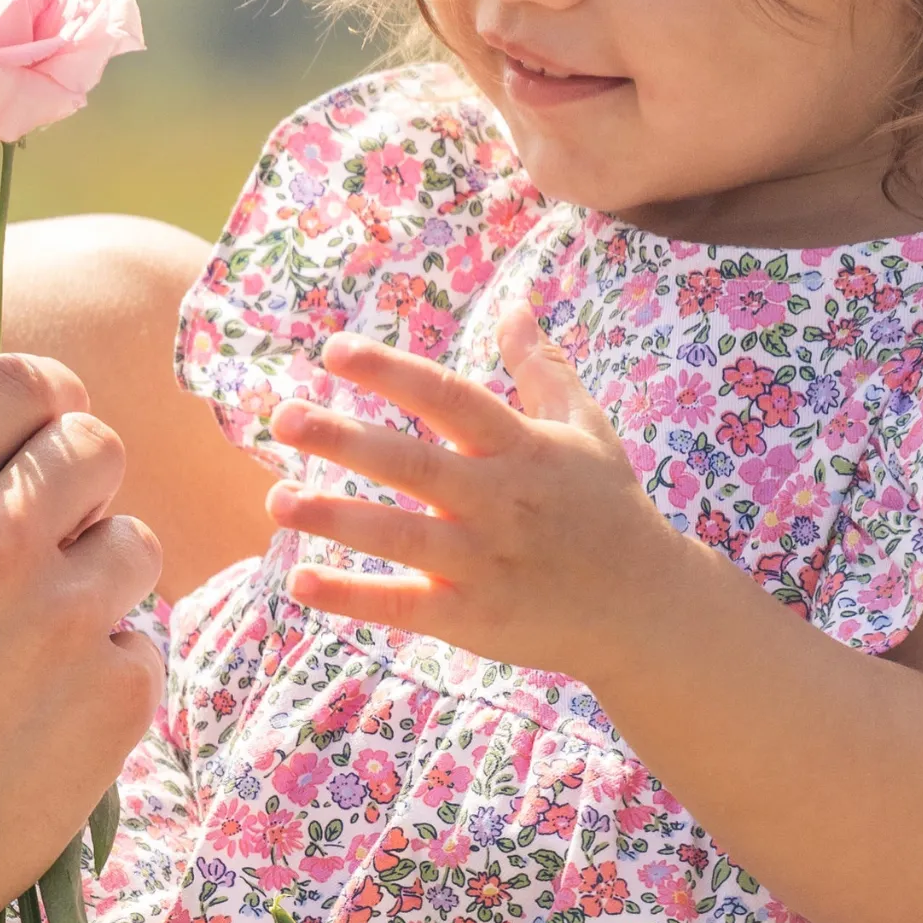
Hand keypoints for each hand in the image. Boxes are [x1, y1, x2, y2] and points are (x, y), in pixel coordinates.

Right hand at [0, 353, 163, 922]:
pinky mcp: (117, 689)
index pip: (20, 379)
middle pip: (99, 445)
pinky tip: (46, 720)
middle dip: (83, 487)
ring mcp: (63, 613)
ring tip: (38, 646)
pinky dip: (107, 673)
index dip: (43, 405)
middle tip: (50, 544)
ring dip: (102, 581)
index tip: (42, 436)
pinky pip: (142, 641)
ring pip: (137, 541)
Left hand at [264, 310, 684, 680]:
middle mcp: (500, 502)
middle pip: (416, 464)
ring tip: (276, 499)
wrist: (646, 611)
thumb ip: (543, 369)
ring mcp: (484, 563)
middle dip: (347, 440)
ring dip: (337, 518)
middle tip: (283, 416)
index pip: (451, 399)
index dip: (393, 372)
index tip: (333, 350)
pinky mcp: (472, 618)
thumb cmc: (609, 510)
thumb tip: (515, 304)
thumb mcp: (586, 431)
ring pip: (401, 537)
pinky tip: (298, 580)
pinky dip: (352, 597)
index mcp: (522, 450)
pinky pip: (404, 605)